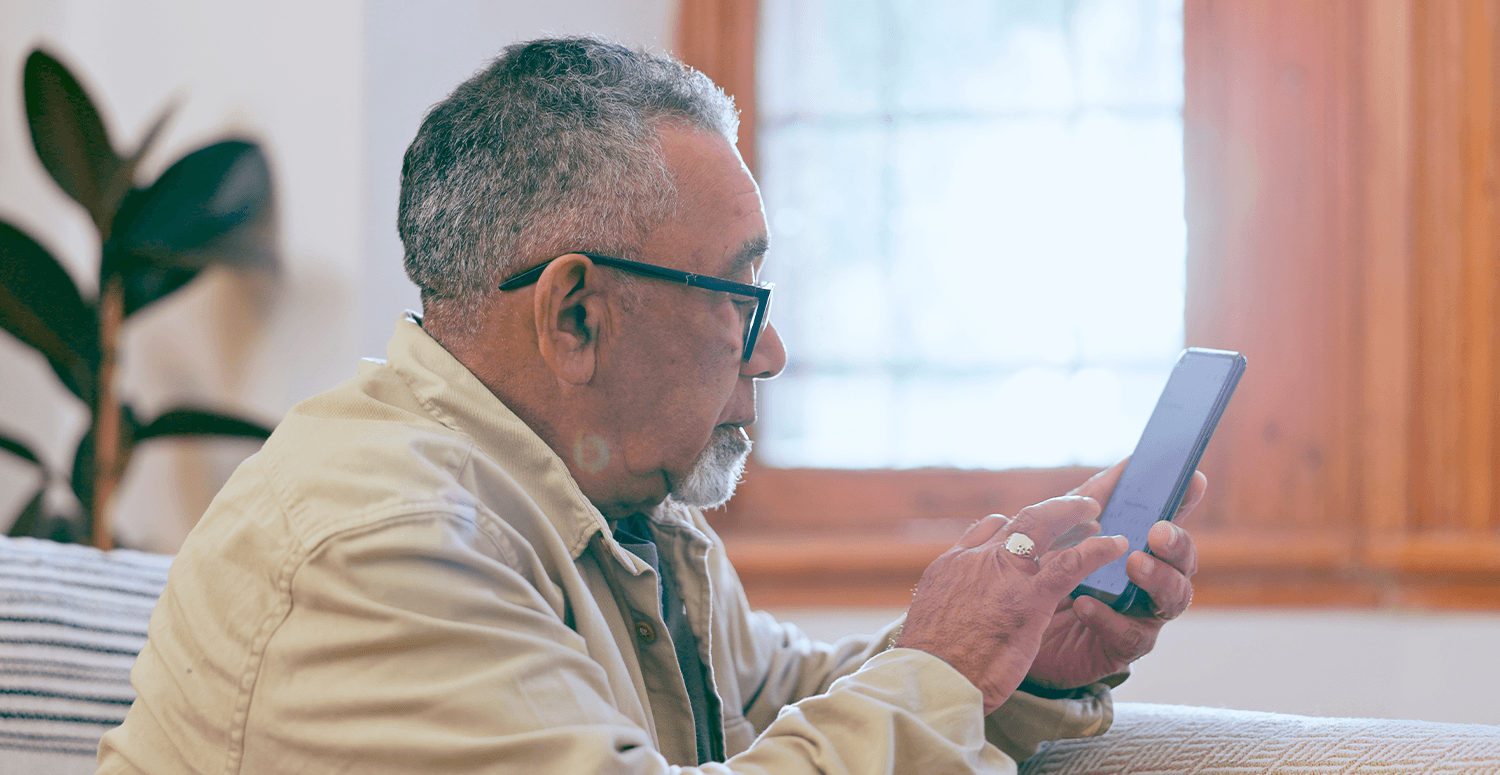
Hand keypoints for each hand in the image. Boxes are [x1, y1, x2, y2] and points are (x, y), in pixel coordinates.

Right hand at [895, 497, 1127, 714]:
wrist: (932, 678)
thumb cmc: (929, 662)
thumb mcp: (928, 617)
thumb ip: (949, 602)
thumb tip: (954, 608)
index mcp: (954, 564)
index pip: (988, 530)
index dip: (1014, 524)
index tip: (1030, 526)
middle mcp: (979, 559)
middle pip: (1020, 519)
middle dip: (1052, 509)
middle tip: (1076, 507)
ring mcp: (1005, 574)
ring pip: (1044, 528)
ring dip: (1074, 517)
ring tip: (1096, 515)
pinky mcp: (1031, 598)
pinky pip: (1070, 563)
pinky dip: (1096, 551)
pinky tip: (1115, 545)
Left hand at [1023, 460, 1204, 690]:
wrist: (1022, 632)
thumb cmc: (1053, 576)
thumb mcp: (1070, 534)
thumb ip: (1097, 501)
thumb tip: (1129, 462)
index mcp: (1143, 551)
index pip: (1171, 524)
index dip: (1185, 503)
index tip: (1194, 480)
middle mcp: (1153, 583)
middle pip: (1183, 564)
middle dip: (1177, 545)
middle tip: (1158, 532)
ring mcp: (1143, 616)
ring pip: (1171, 600)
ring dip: (1156, 578)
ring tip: (1134, 562)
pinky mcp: (1122, 648)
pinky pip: (1127, 635)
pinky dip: (1109, 618)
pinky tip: (1086, 605)